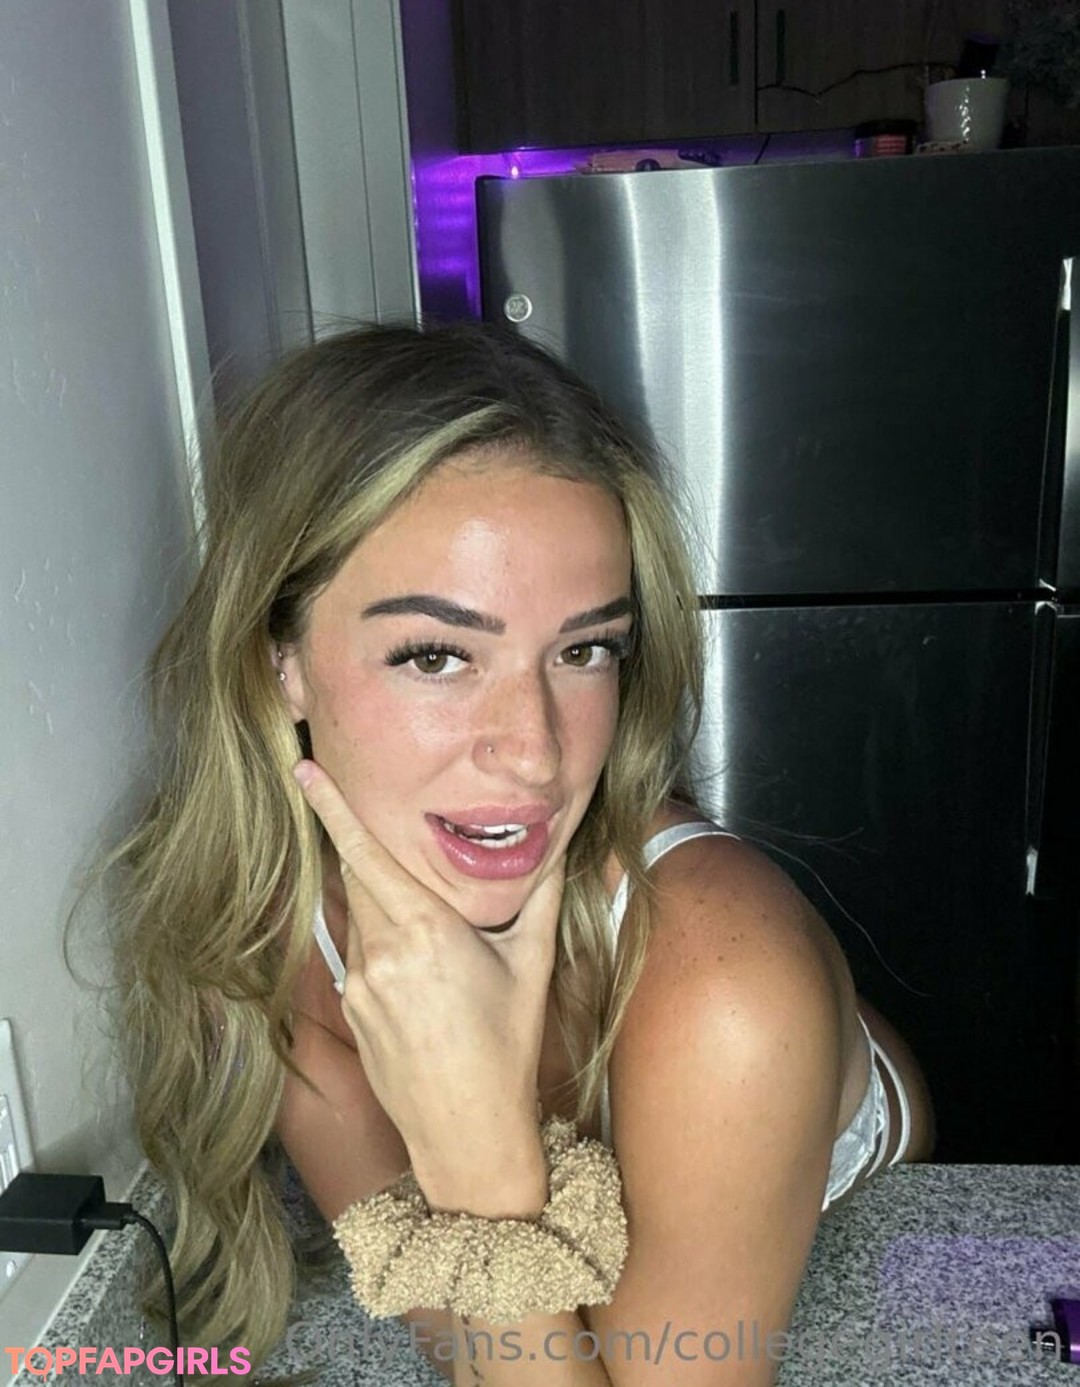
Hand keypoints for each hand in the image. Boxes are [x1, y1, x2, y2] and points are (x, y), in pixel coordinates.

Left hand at [293, 759, 564, 1198]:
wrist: (467, 1130)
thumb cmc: (508, 1046)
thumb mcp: (533, 964)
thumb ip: (542, 895)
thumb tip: (558, 844)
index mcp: (426, 931)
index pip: (368, 854)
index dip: (333, 808)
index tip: (304, 769)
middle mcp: (382, 952)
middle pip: (360, 877)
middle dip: (365, 847)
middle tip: (372, 817)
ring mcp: (360, 983)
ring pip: (361, 916)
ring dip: (384, 903)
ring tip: (430, 929)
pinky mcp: (352, 1008)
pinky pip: (362, 953)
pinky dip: (384, 942)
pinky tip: (423, 973)